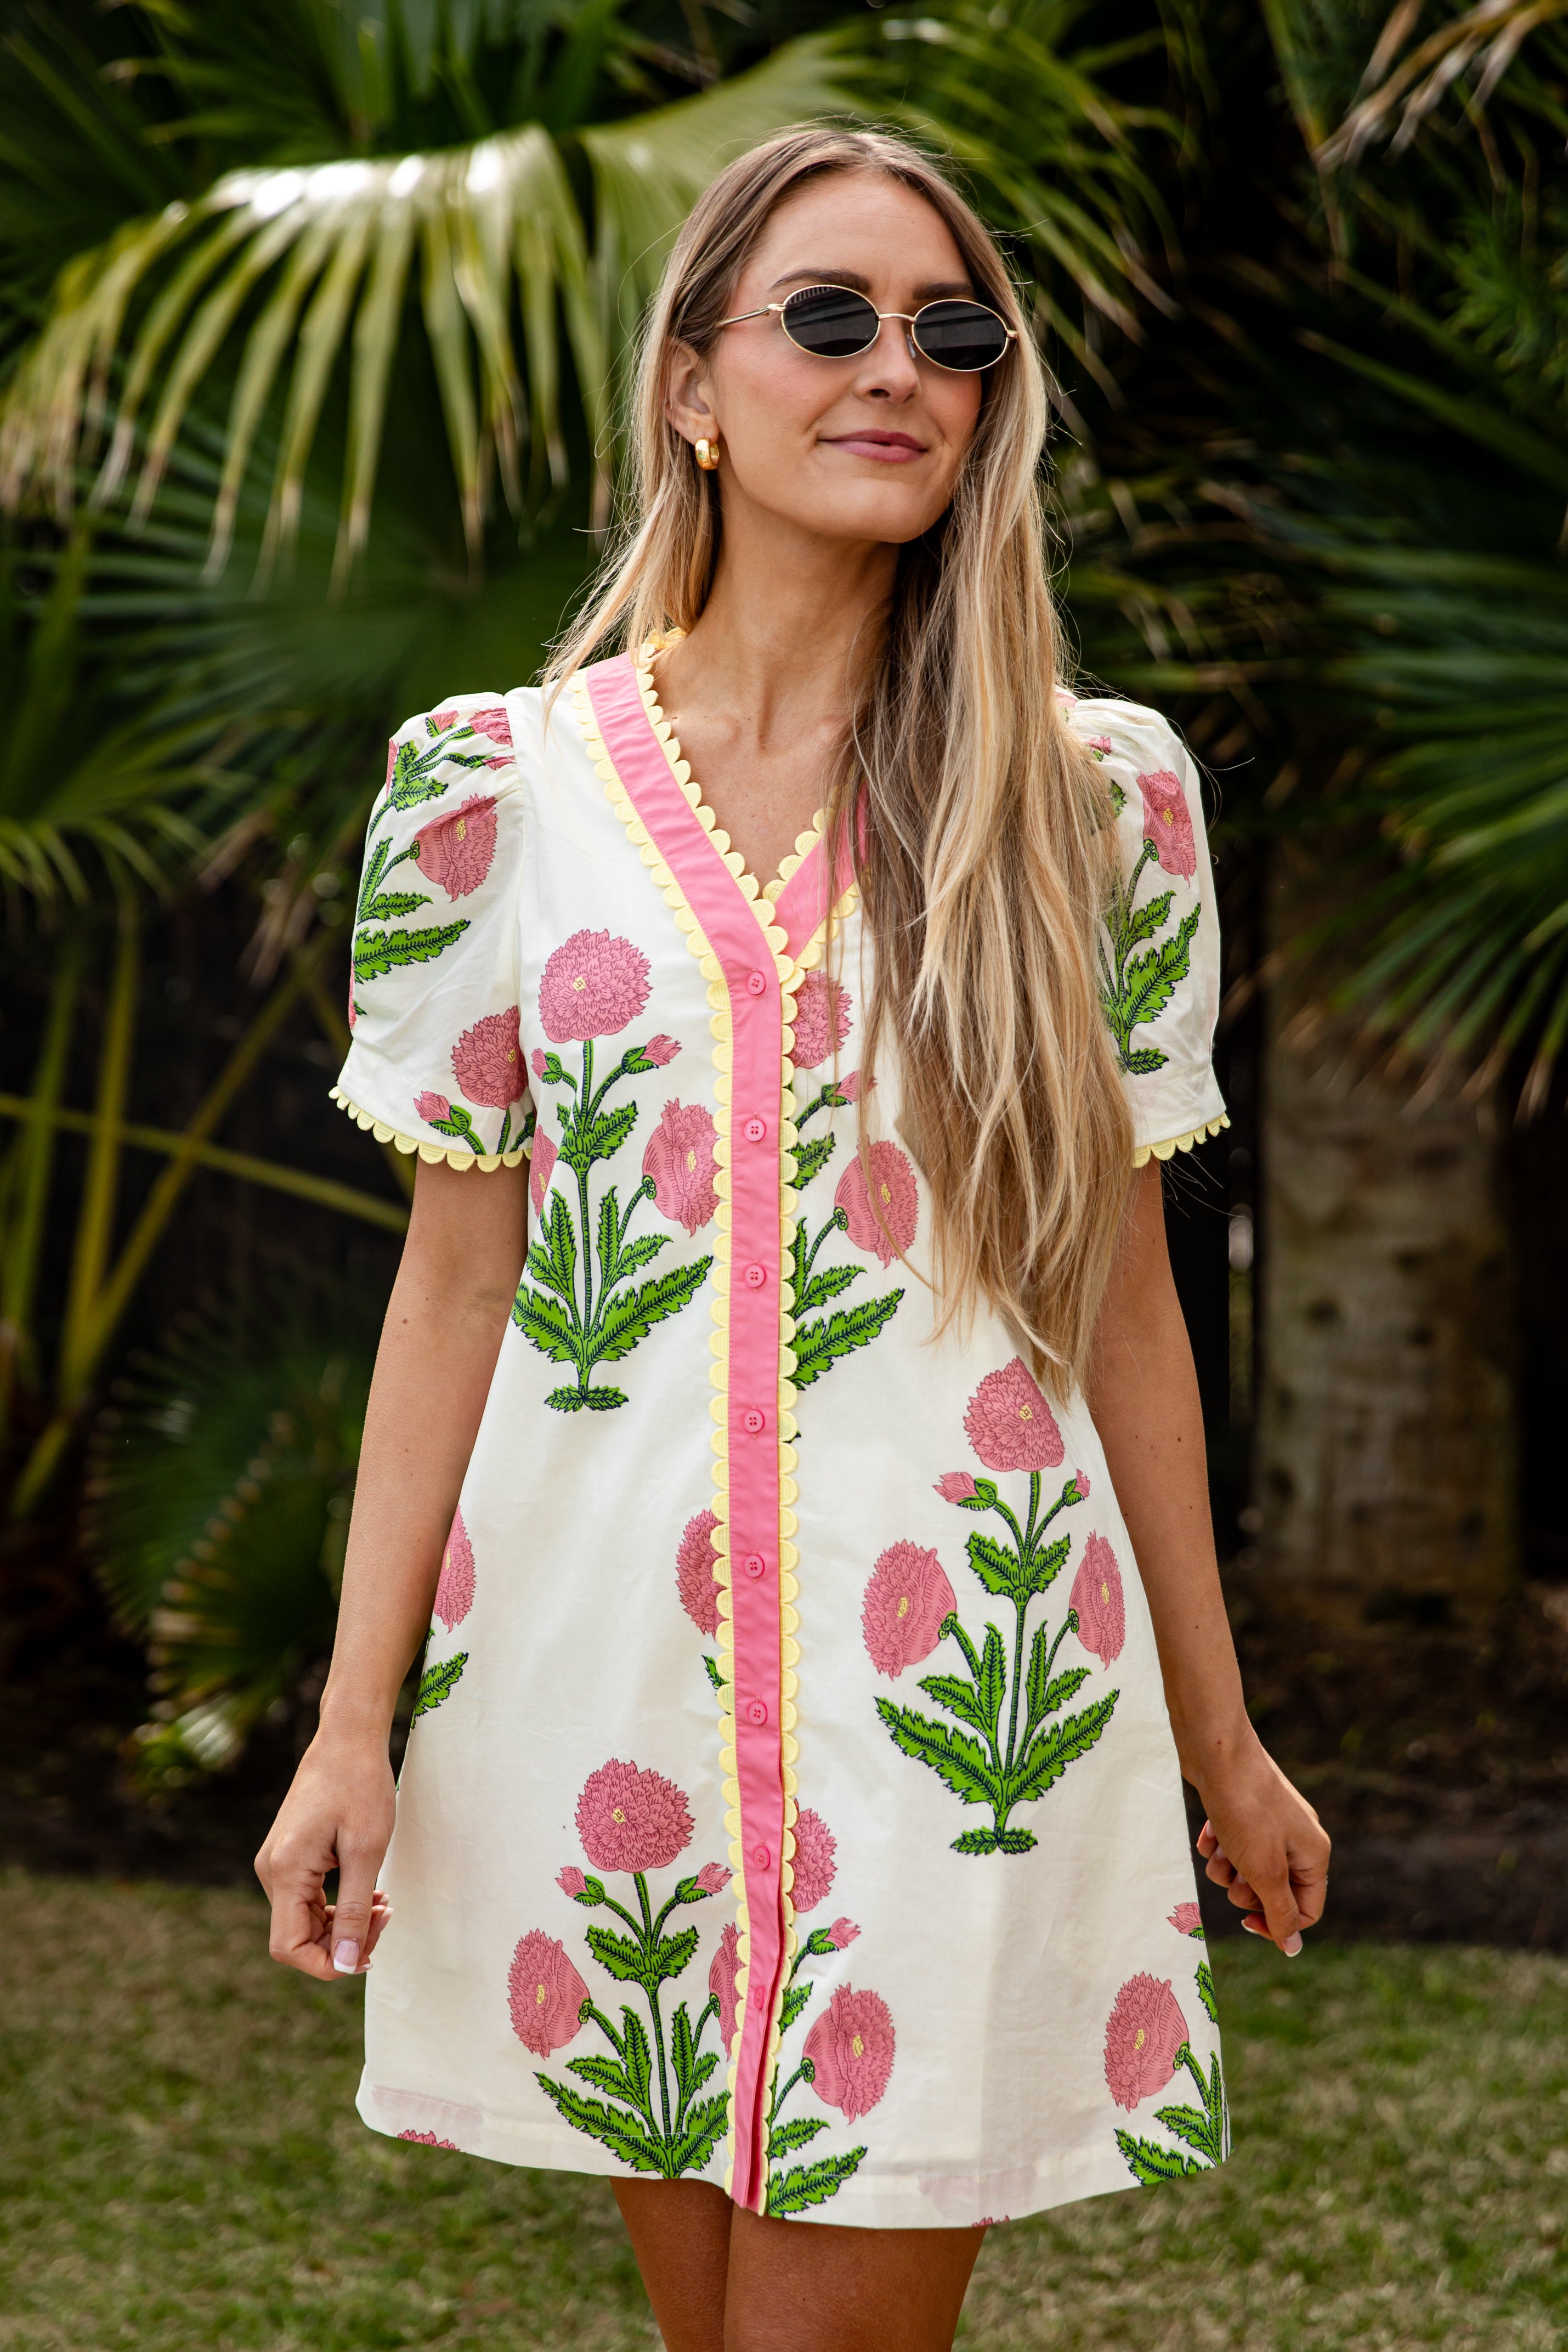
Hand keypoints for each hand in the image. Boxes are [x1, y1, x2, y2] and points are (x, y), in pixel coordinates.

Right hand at [255, 1728, 397, 1980]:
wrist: (348, 1737)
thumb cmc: (360, 1785)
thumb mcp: (366, 1850)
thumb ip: (354, 1910)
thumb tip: (344, 1964)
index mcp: (284, 1870)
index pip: (289, 1947)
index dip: (326, 1963)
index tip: (368, 1953)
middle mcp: (271, 1870)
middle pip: (298, 1937)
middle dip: (342, 1941)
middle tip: (386, 1917)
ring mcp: (277, 1862)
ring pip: (304, 1920)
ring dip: (343, 1923)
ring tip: (383, 1904)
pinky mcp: (289, 1855)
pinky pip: (307, 1898)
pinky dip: (338, 1904)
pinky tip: (369, 1893)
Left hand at [1194, 1741, 1328, 1956]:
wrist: (1215, 1751)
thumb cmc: (1244, 1809)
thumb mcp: (1264, 1870)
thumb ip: (1280, 1912)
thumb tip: (1292, 1949)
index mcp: (1314, 1854)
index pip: (1306, 1911)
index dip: (1276, 1923)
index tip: (1245, 1923)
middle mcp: (1297, 1839)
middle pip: (1272, 1893)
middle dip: (1244, 1889)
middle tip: (1234, 1871)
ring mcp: (1270, 1824)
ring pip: (1245, 1871)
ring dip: (1225, 1867)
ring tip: (1219, 1846)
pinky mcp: (1244, 1813)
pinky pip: (1229, 1848)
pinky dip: (1216, 1845)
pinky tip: (1210, 1830)